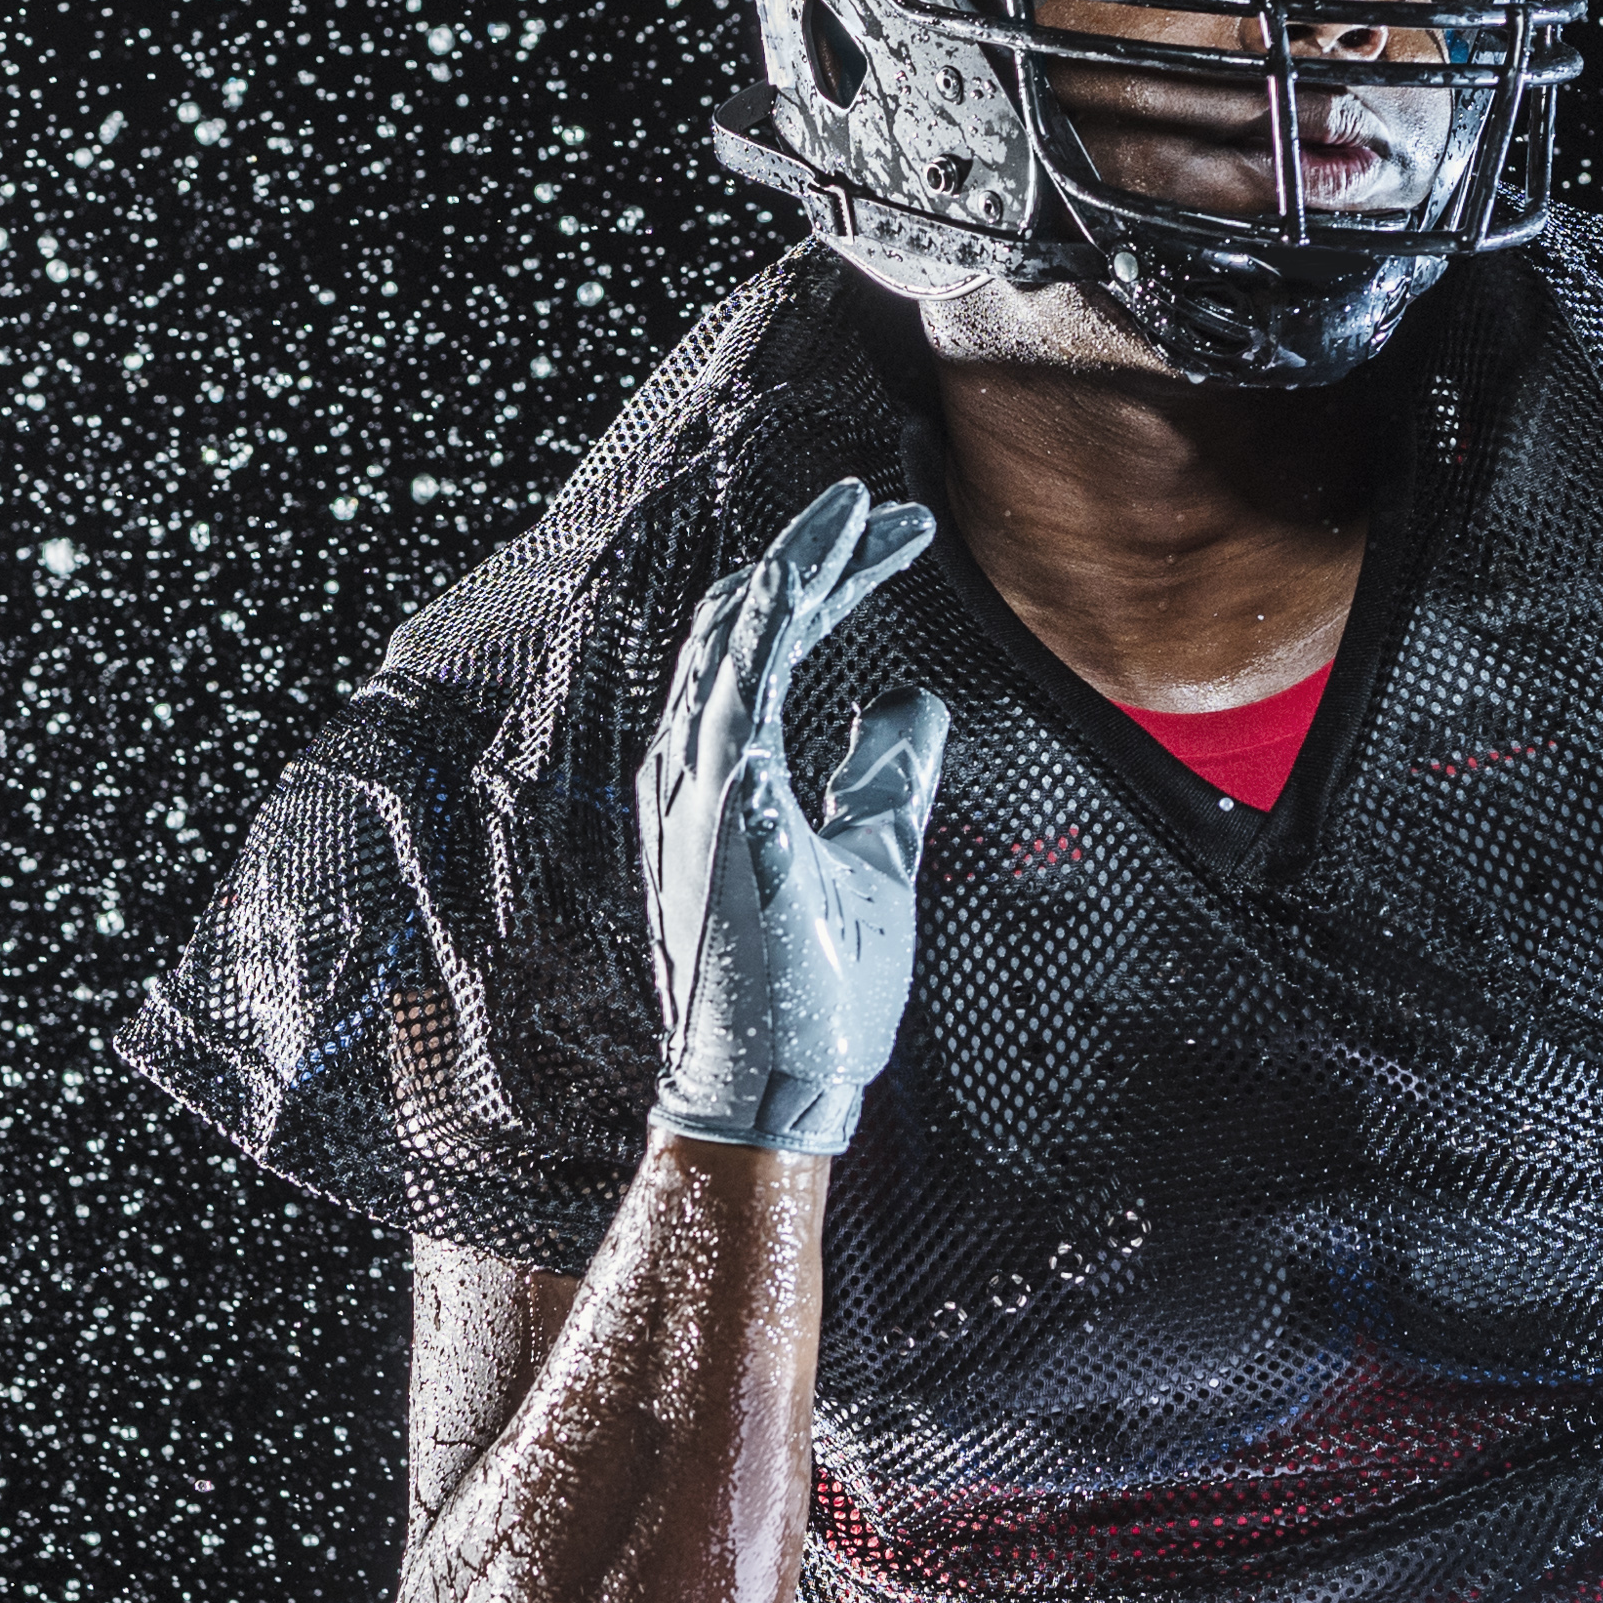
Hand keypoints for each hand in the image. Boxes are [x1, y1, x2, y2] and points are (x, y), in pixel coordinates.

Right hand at [640, 478, 949, 1157]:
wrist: (775, 1091)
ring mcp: (692, 786)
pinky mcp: (715, 807)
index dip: (828, 585)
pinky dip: (774, 618)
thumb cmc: (814, 994)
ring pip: (737, 640)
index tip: (898, 538)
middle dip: (822, 561)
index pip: (765, 648)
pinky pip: (739, 686)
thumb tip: (910, 701)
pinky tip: (812, 567)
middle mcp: (691, 769)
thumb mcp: (875, 861)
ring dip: (799, 567)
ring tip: (859, 511)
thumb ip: (887, 781)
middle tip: (897, 513)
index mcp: (723, 777)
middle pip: (749, 628)